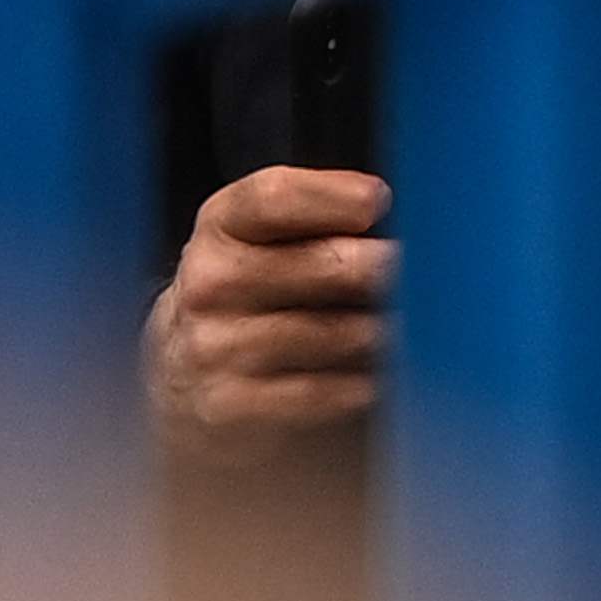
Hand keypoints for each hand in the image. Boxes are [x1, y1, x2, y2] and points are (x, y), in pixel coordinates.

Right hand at [144, 168, 391, 465]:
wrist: (188, 373)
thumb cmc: (260, 286)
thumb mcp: (271, 234)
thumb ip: (326, 211)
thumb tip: (405, 210)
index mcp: (222, 226)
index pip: (274, 197)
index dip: (335, 196)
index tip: (380, 199)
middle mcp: (209, 284)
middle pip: (329, 264)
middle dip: (385, 269)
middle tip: (412, 274)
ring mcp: (214, 347)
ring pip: (342, 332)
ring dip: (382, 331)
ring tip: (391, 325)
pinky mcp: (230, 405)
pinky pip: (329, 390)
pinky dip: (361, 384)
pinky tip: (368, 374)